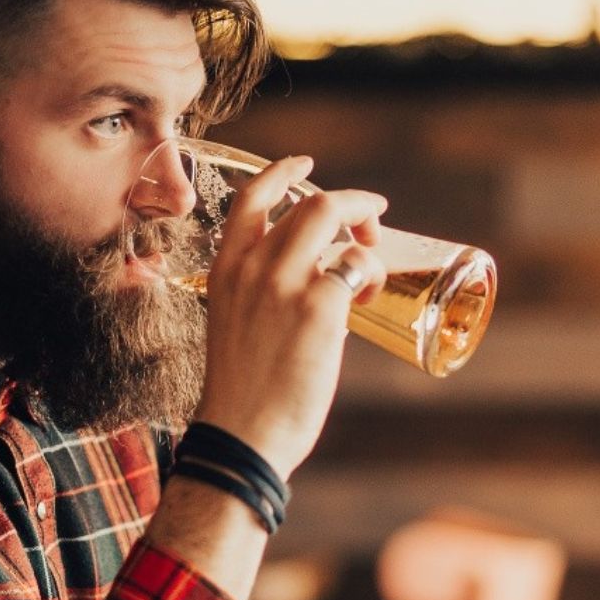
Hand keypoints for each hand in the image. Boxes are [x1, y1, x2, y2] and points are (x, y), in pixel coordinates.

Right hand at [189, 155, 386, 478]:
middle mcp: (252, 266)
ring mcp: (284, 282)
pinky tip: (368, 295)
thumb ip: (264, 298)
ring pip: (333, 216)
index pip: (251, 198)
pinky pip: (357, 263)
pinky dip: (370, 271)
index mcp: (226, 270)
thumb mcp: (236, 327)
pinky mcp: (318, 306)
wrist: (241, 435)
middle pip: (310, 202)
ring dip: (366, 228)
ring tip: (374, 257)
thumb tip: (317, 290)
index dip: (284, 171)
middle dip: (351, 202)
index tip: (306, 165)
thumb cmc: (243, 395)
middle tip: (371, 221)